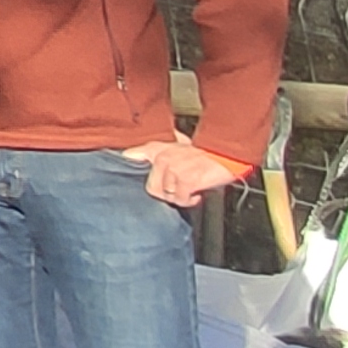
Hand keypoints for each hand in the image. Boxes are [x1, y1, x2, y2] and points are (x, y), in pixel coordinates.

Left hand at [131, 140, 248, 210]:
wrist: (225, 154)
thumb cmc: (202, 153)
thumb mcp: (175, 147)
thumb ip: (155, 150)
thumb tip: (131, 154)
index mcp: (157, 149)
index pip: (132, 155)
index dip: (126, 166)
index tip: (122, 175)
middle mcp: (162, 158)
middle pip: (151, 187)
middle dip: (165, 193)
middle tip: (178, 190)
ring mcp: (174, 169)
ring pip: (166, 195)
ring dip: (179, 198)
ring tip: (188, 191)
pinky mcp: (186, 180)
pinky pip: (180, 199)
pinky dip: (189, 200)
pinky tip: (196, 194)